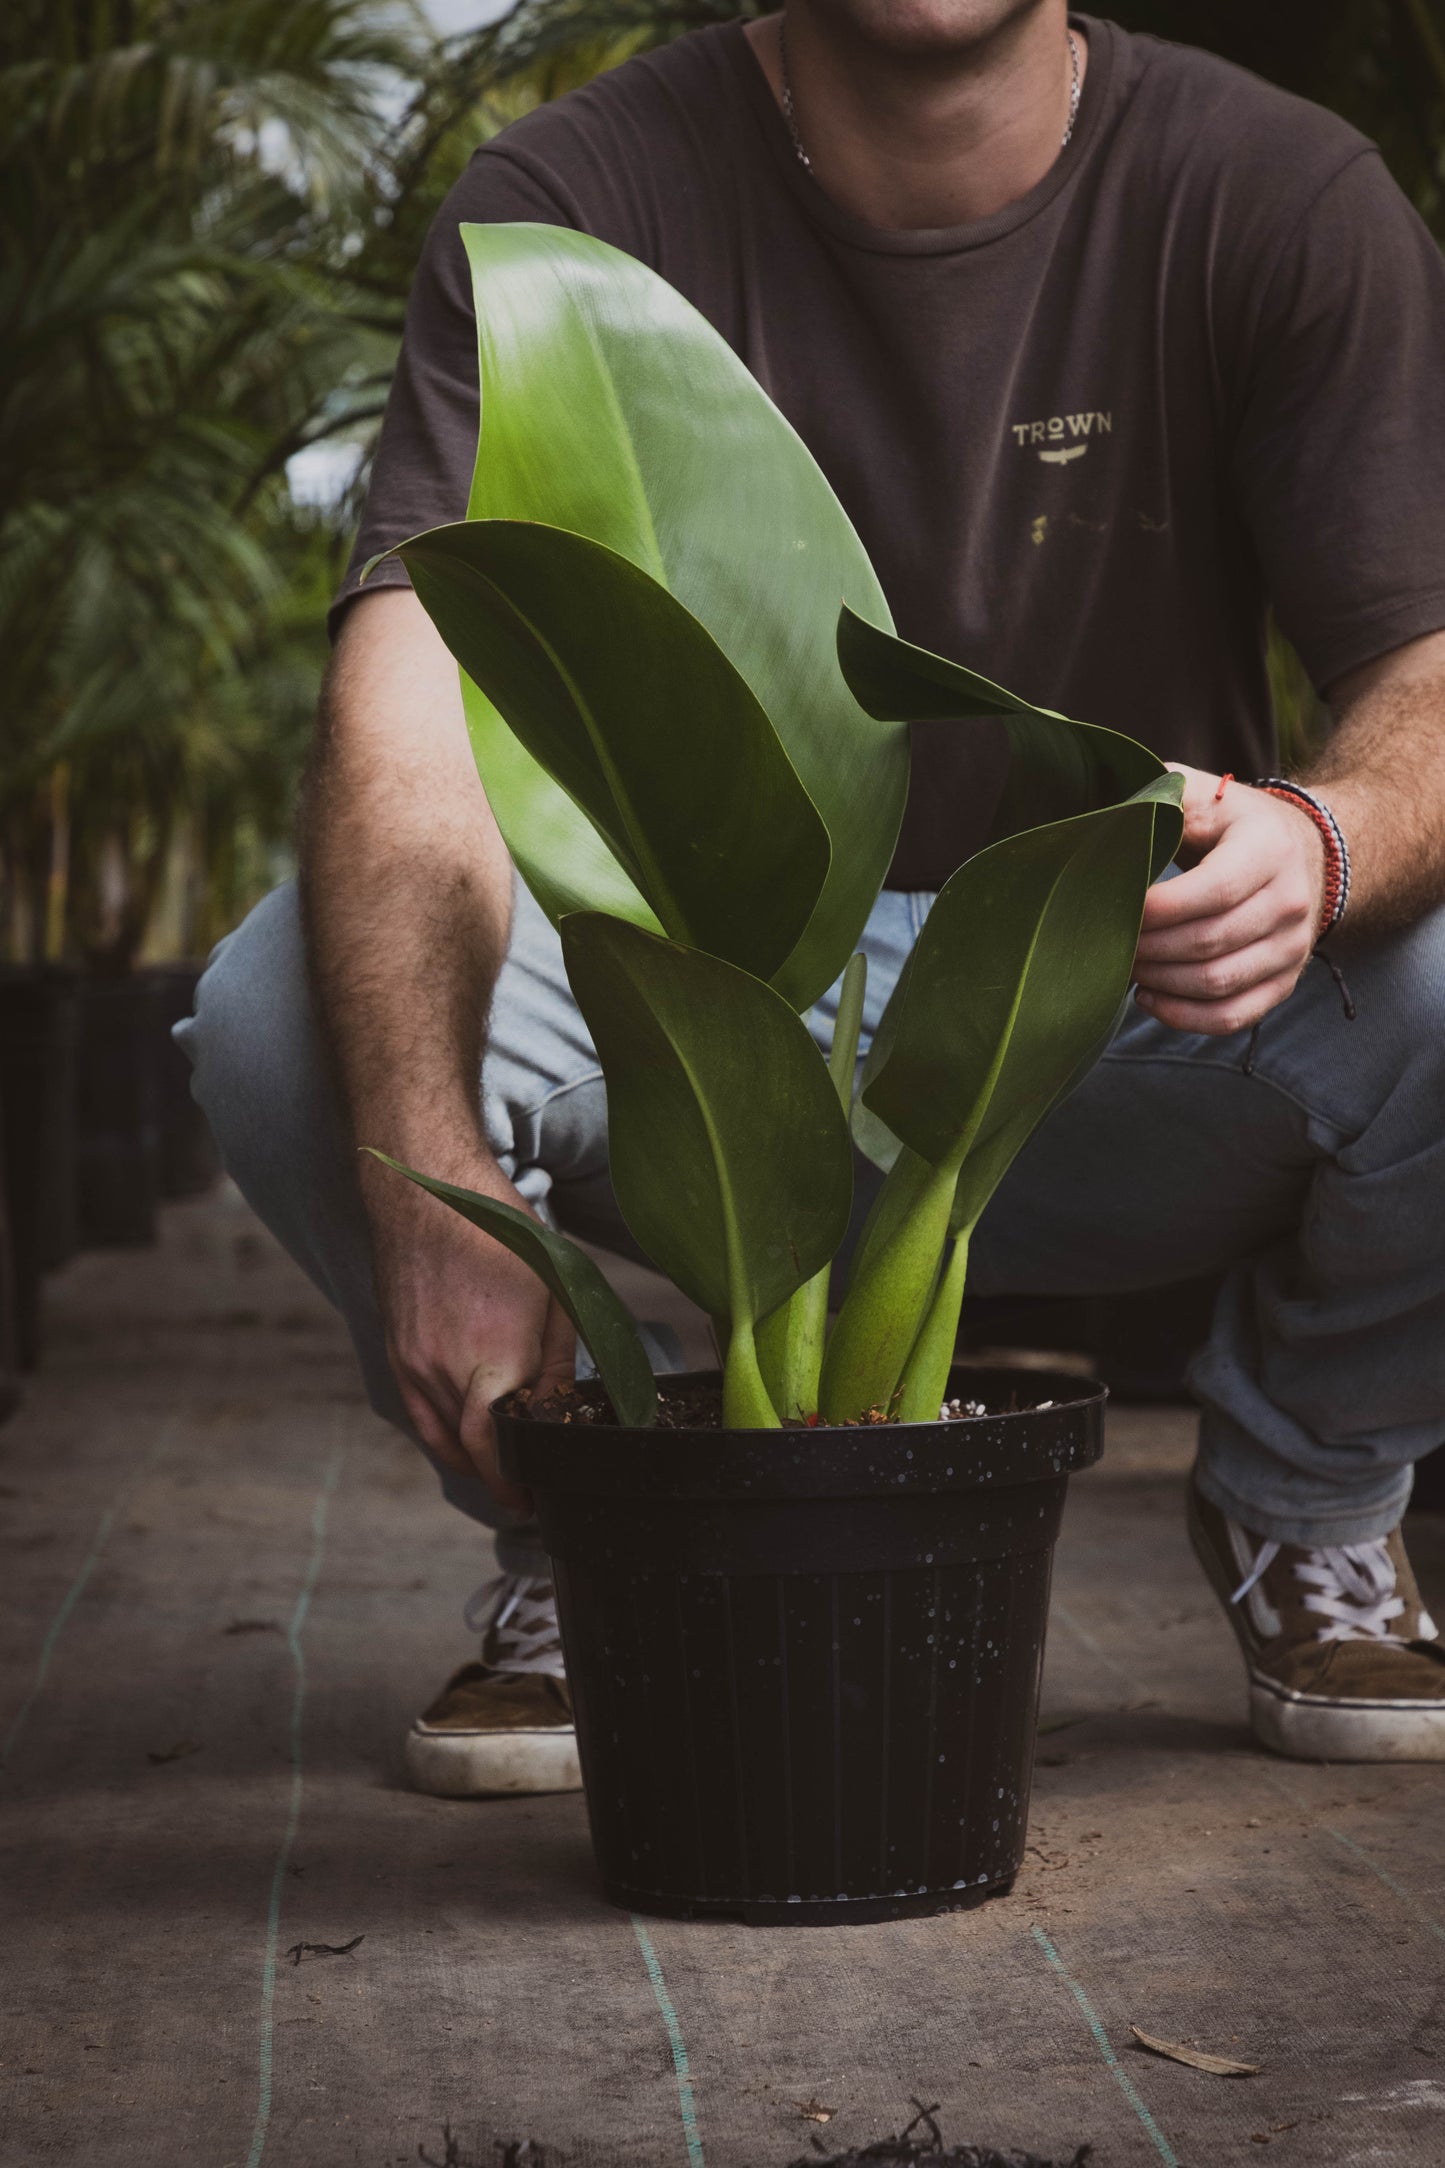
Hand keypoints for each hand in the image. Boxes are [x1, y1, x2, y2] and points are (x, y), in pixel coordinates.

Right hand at [360, 1143, 574, 1508]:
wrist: (424, 1192)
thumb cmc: (498, 1232)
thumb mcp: (555, 1293)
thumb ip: (557, 1362)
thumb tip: (557, 1410)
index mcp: (493, 1361)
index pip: (499, 1450)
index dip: (516, 1481)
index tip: (535, 1496)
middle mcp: (446, 1373)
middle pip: (470, 1454)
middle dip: (498, 1481)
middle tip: (523, 1496)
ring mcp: (413, 1366)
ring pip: (442, 1438)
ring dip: (471, 1461)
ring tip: (500, 1473)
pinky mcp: (395, 1354)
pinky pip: (418, 1415)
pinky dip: (442, 1437)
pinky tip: (464, 1443)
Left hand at [1133, 764, 1326, 1034]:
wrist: (1304, 853)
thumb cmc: (1234, 824)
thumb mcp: (1204, 794)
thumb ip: (1161, 797)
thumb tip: (1108, 821)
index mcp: (1269, 849)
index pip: (1213, 890)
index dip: (1158, 907)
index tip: (1116, 905)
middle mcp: (1290, 901)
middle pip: (1208, 941)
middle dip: (1148, 946)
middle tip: (1109, 938)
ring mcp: (1293, 948)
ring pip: (1216, 983)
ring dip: (1159, 980)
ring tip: (1126, 963)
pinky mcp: (1284, 982)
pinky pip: (1231, 1016)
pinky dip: (1183, 1016)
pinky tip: (1149, 997)